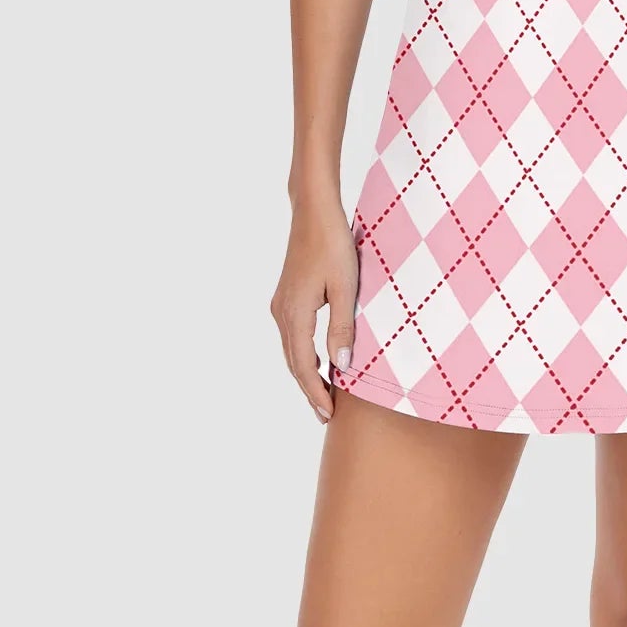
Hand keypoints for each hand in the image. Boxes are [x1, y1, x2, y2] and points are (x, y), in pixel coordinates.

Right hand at [269, 197, 358, 423]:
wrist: (314, 211)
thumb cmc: (333, 244)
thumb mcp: (346, 287)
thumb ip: (342, 328)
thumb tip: (341, 367)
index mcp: (295, 314)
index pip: (304, 366)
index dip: (316, 392)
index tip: (328, 414)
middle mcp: (281, 312)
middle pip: (294, 363)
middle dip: (309, 389)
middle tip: (326, 414)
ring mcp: (281, 304)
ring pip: (292, 350)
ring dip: (306, 373)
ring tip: (323, 394)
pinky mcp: (286, 296)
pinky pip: (293, 335)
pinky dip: (303, 354)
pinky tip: (317, 360)